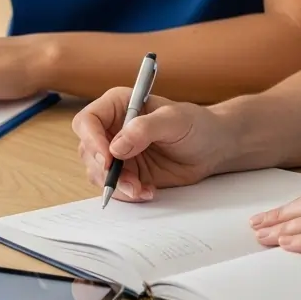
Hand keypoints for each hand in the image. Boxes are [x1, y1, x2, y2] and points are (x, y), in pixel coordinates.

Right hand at [72, 89, 228, 200]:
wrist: (212, 148)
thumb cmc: (196, 125)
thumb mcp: (174, 120)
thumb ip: (145, 129)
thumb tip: (117, 147)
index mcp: (118, 106)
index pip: (88, 121)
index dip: (91, 139)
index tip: (108, 158)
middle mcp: (111, 129)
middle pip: (88, 150)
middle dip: (106, 169)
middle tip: (128, 180)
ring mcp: (117, 153)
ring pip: (98, 172)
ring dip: (117, 184)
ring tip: (141, 188)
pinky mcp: (127, 173)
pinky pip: (115, 187)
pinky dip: (127, 193)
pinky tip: (147, 191)